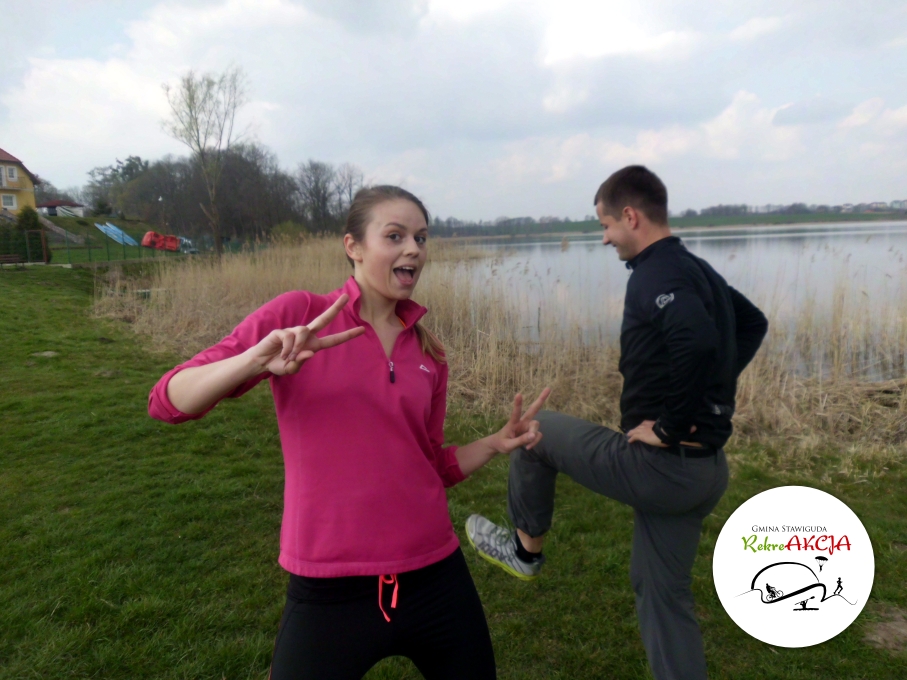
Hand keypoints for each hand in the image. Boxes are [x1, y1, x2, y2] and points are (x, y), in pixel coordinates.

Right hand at [247, 294, 364, 375]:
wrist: (261, 362)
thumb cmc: (278, 364)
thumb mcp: (291, 369)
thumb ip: (300, 362)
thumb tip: (310, 352)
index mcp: (313, 345)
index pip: (333, 340)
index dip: (347, 335)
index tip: (362, 330)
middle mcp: (306, 335)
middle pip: (324, 319)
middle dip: (335, 308)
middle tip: (347, 297)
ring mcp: (294, 331)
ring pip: (303, 331)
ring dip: (297, 347)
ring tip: (288, 357)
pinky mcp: (282, 331)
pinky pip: (289, 337)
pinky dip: (287, 349)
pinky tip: (282, 354)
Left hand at [492, 388, 550, 454]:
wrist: (499, 445)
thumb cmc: (502, 443)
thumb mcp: (508, 445)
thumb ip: (520, 440)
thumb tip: (533, 435)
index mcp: (513, 423)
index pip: (516, 412)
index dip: (518, 404)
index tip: (518, 394)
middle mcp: (522, 421)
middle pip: (533, 409)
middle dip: (541, 399)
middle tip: (548, 388)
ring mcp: (527, 426)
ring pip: (536, 425)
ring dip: (534, 436)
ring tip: (527, 446)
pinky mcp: (530, 431)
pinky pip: (538, 435)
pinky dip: (535, 441)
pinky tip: (528, 447)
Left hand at [626, 420, 697, 446]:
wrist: (667, 432)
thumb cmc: (672, 431)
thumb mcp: (676, 429)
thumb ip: (684, 429)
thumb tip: (695, 428)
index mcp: (655, 423)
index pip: (648, 423)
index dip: (645, 424)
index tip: (644, 425)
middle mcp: (648, 425)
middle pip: (641, 426)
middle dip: (637, 428)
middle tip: (633, 431)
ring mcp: (644, 430)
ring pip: (636, 431)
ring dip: (632, 433)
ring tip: (629, 435)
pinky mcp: (641, 435)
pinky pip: (634, 437)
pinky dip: (631, 438)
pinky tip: (629, 441)